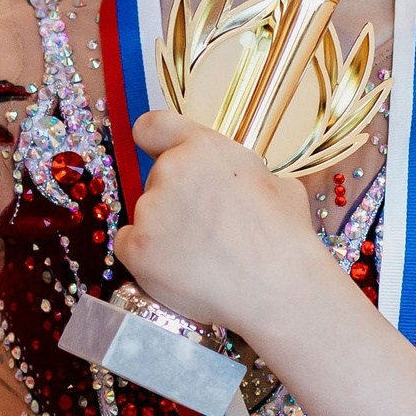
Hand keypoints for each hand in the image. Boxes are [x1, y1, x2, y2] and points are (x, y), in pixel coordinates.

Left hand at [110, 112, 331, 340]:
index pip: (153, 126)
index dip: (154, 142)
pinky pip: (130, 246)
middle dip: (175, 200)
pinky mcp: (136, 247)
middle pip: (157, 180)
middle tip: (206, 230)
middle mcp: (171, 170)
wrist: (277, 288)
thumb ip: (241, 173)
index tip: (157, 154)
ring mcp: (150, 209)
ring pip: (146, 216)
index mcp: (203, 148)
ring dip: (164, 232)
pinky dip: (147, 258)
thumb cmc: (285, 238)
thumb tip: (239, 183)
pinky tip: (180, 271)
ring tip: (201, 258)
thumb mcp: (276, 183)